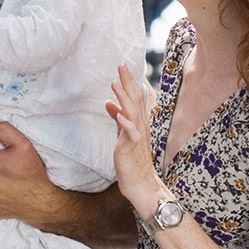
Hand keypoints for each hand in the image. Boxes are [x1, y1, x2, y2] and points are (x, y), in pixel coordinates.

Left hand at [105, 64, 164, 216]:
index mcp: (138, 122)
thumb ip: (117, 118)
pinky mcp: (132, 149)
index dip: (128, 82)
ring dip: (124, 98)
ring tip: (115, 84)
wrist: (140, 183)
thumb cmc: (132, 159)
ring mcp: (137, 137)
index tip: (122, 66)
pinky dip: (126, 124)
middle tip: (121, 65)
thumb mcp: (122, 134)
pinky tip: (119, 115)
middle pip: (134, 101)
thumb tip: (108, 103)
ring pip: (132, 114)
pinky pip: (131, 135)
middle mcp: (140, 127)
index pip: (134, 98)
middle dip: (128, 83)